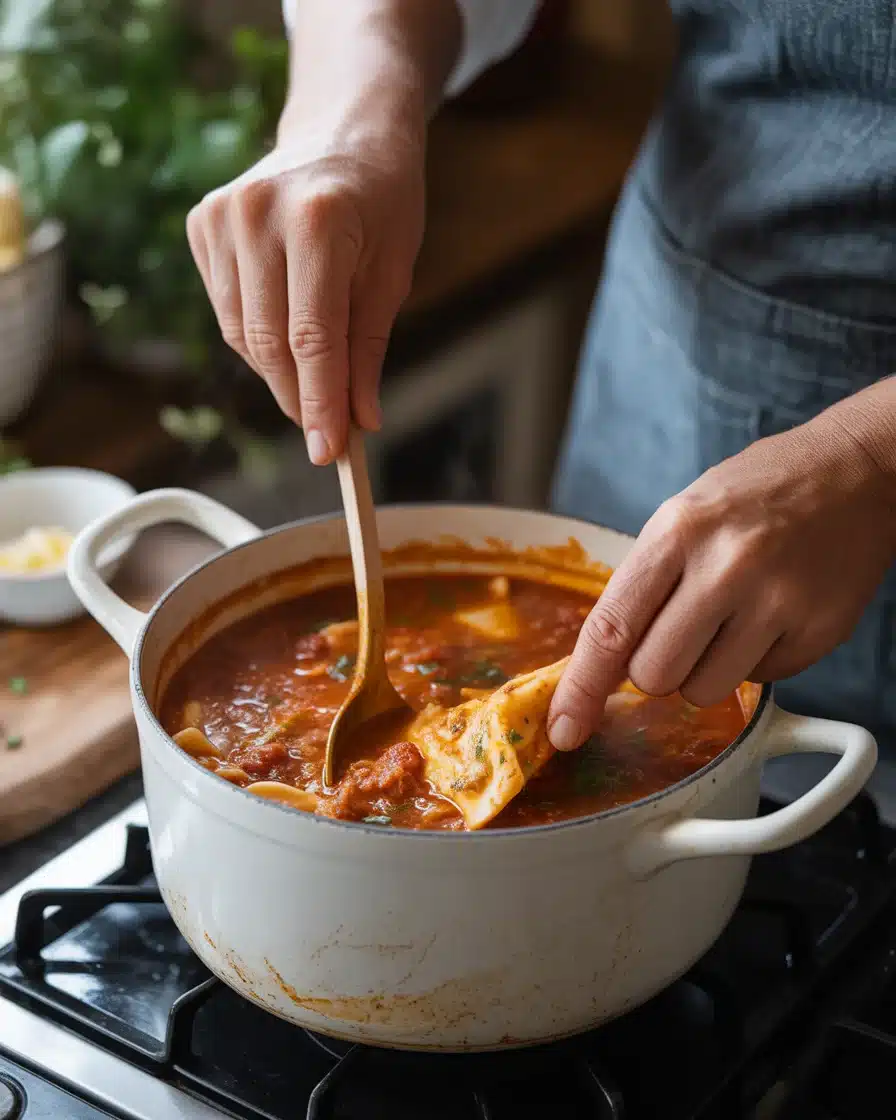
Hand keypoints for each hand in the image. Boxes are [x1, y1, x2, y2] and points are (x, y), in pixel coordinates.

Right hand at [186, 125, 424, 464]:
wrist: (344, 130)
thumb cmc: (382, 200)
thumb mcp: (392, 273)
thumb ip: (368, 349)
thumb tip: (358, 420)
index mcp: (317, 220)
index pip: (312, 337)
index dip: (319, 403)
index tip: (328, 451)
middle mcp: (257, 213)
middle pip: (269, 342)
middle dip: (299, 397)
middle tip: (326, 432)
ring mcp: (221, 215)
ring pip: (241, 334)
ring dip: (278, 371)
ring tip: (315, 377)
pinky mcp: (202, 223)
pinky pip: (226, 311)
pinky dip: (257, 338)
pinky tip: (286, 328)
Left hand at [548, 395, 895, 750]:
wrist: (854, 470)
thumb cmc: (756, 494)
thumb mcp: (683, 515)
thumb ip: (644, 585)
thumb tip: (603, 666)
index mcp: (678, 531)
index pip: (611, 628)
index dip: (581, 688)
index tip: (564, 728)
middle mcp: (727, 567)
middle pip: (654, 675)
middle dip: (654, 669)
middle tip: (679, 631)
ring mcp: (779, 602)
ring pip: (704, 691)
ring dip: (704, 671)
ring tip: (730, 619)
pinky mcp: (820, 631)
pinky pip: (759, 682)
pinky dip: (754, 661)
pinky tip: (771, 614)